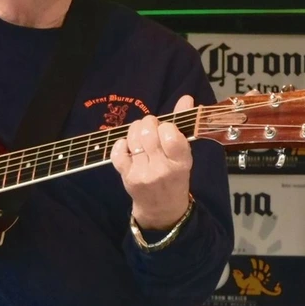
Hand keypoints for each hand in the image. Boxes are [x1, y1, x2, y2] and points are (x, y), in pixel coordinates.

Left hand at [111, 95, 193, 229]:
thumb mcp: (184, 154)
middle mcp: (162, 169)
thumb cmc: (175, 176)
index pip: (171, 136)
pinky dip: (120, 143)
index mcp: (181, 162)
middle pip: (148, 134)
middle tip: (150, 127)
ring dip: (134, 129)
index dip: (166, 126)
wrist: (162, 208)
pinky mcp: (126, 176)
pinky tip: (128, 145)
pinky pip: (118, 152)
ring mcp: (142, 174)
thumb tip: (186, 98)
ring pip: (133, 140)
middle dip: (148, 123)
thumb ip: (183, 124)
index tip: (166, 128)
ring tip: (140, 133)